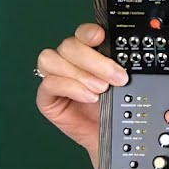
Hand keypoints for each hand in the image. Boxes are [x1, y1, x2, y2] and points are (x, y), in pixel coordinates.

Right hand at [35, 23, 128, 168]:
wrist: (111, 137)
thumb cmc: (114, 109)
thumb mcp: (119, 84)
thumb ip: (116, 66)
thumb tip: (121, 54)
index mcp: (86, 53)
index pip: (81, 34)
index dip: (88, 32)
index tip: (101, 37)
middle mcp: (68, 62)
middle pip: (69, 46)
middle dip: (94, 60)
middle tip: (117, 77)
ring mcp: (55, 78)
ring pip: (52, 59)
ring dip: (80, 73)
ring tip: (102, 90)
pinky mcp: (46, 97)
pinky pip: (49, 84)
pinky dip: (71, 87)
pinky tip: (88, 97)